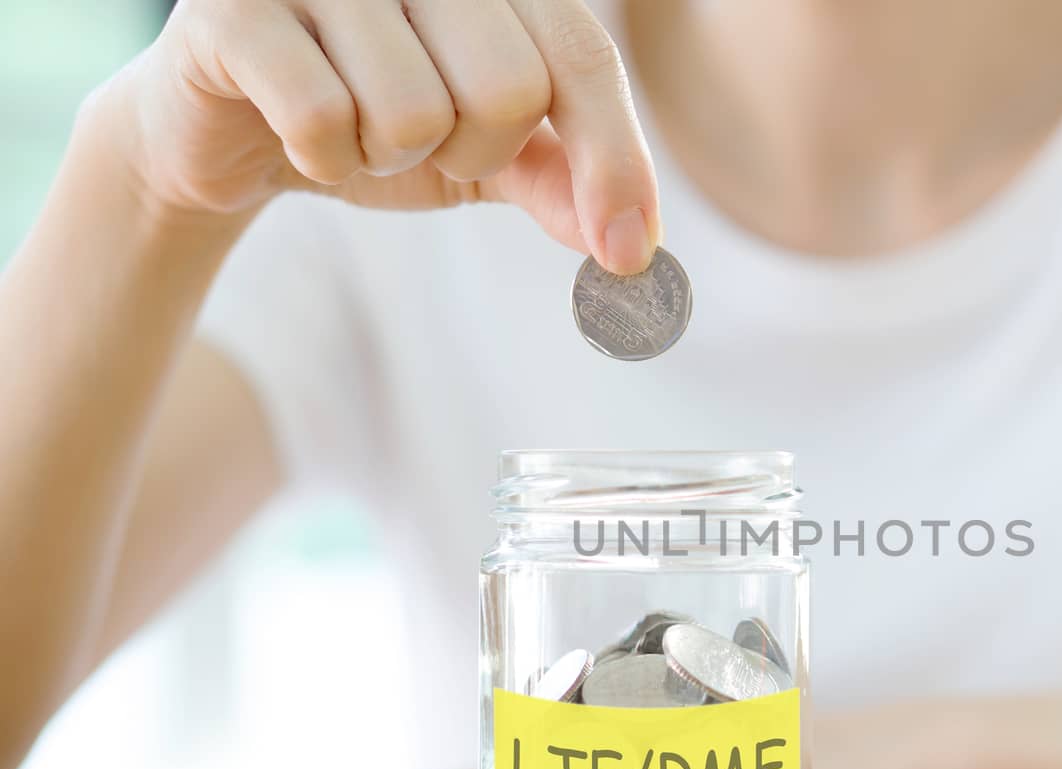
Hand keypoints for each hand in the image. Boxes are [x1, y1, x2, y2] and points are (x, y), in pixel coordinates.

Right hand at [98, 0, 658, 271]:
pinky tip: (299, 135)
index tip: (630, 254)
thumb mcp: (486, 156)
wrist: (232, 133)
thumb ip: (563, 180)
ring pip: (414, 111)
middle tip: (426, 144)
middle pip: (508, 89)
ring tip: (354, 127)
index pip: (581, 56)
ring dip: (388, 156)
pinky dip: (321, 158)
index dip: (615, 160)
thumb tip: (633, 245)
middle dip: (474, 153)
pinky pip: (320, 118)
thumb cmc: (374, 123)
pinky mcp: (233, 8)